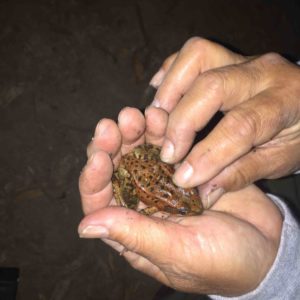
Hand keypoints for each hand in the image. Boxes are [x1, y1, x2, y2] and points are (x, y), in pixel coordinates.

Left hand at [78, 107, 281, 295]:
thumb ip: (134, 235)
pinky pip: (165, 146)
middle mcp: (143, 204)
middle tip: (114, 124)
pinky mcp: (183, 169)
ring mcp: (163, 184)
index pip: (99, 202)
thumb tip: (85, 226)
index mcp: (133, 229)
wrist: (266, 247)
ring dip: (134, 132)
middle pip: (115, 170)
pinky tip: (160, 116)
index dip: (93, 178)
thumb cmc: (222, 262)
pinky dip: (160, 130)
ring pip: (138, 153)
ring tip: (136, 115)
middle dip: (110, 146)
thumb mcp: (178, 252)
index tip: (98, 157)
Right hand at [149, 37, 299, 206]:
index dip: (207, 154)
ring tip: (159, 121)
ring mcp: (241, 59)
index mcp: (284, 102)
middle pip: (212, 86)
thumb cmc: (298, 134)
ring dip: (170, 90)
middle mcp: (262, 72)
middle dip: (182, 122)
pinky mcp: (225, 56)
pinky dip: (170, 74)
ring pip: (197, 56)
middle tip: (168, 154)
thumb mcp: (281, 160)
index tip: (183, 178)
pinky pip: (192, 54)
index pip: (240, 126)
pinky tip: (162, 100)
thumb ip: (242, 174)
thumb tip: (202, 192)